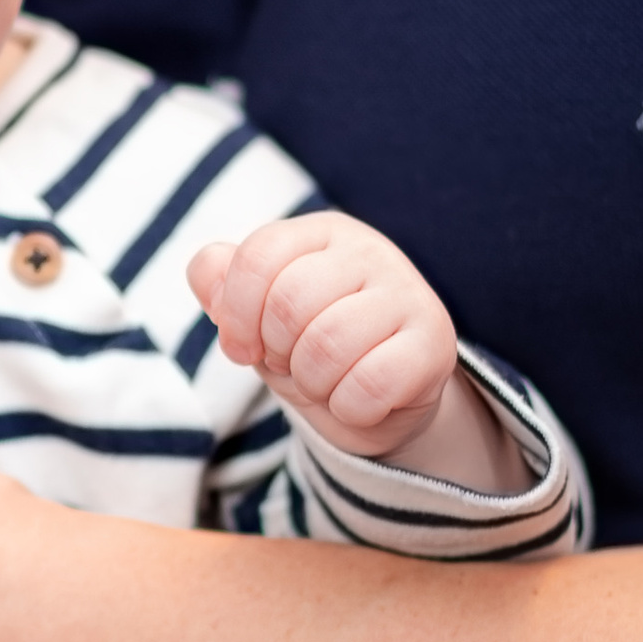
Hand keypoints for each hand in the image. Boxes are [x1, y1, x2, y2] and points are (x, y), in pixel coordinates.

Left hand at [186, 211, 522, 487]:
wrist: (375, 403)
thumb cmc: (307, 347)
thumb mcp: (255, 318)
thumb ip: (222, 286)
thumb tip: (207, 270)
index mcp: (321, 233)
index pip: (258, 255)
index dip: (237, 313)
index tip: (244, 347)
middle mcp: (370, 251)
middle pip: (289, 302)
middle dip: (278, 352)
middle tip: (295, 363)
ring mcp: (409, 293)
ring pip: (327, 345)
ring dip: (312, 383)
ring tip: (325, 381)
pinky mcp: (435, 343)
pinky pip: (369, 385)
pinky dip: (349, 407)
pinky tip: (358, 400)